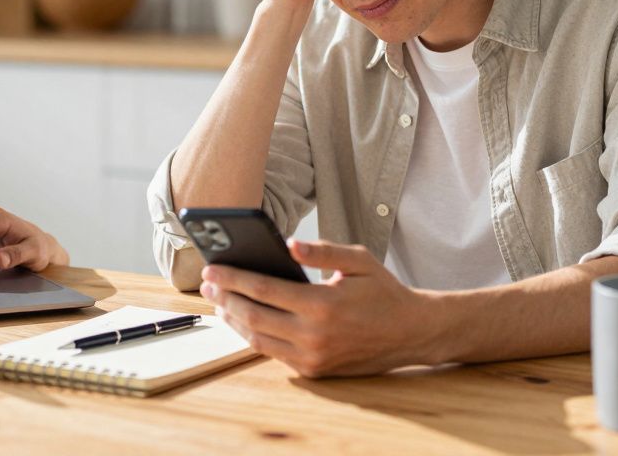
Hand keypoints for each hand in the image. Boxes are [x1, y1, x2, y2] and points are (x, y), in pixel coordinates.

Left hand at [199, 239, 441, 377]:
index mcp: (323, 304)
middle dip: (225, 298)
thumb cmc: (384, 292)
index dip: (233, 278)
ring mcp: (313, 358)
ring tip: (219, 301)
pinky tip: (244, 320)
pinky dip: (254, 336)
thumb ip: (322, 251)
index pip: (263, 290)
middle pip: (253, 316)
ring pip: (258, 339)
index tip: (211, 269)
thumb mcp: (359, 260)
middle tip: (207, 283)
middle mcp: (314, 336)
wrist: (411, 333)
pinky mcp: (314, 372)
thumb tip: (289, 244)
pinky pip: (274, 354)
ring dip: (234, 320)